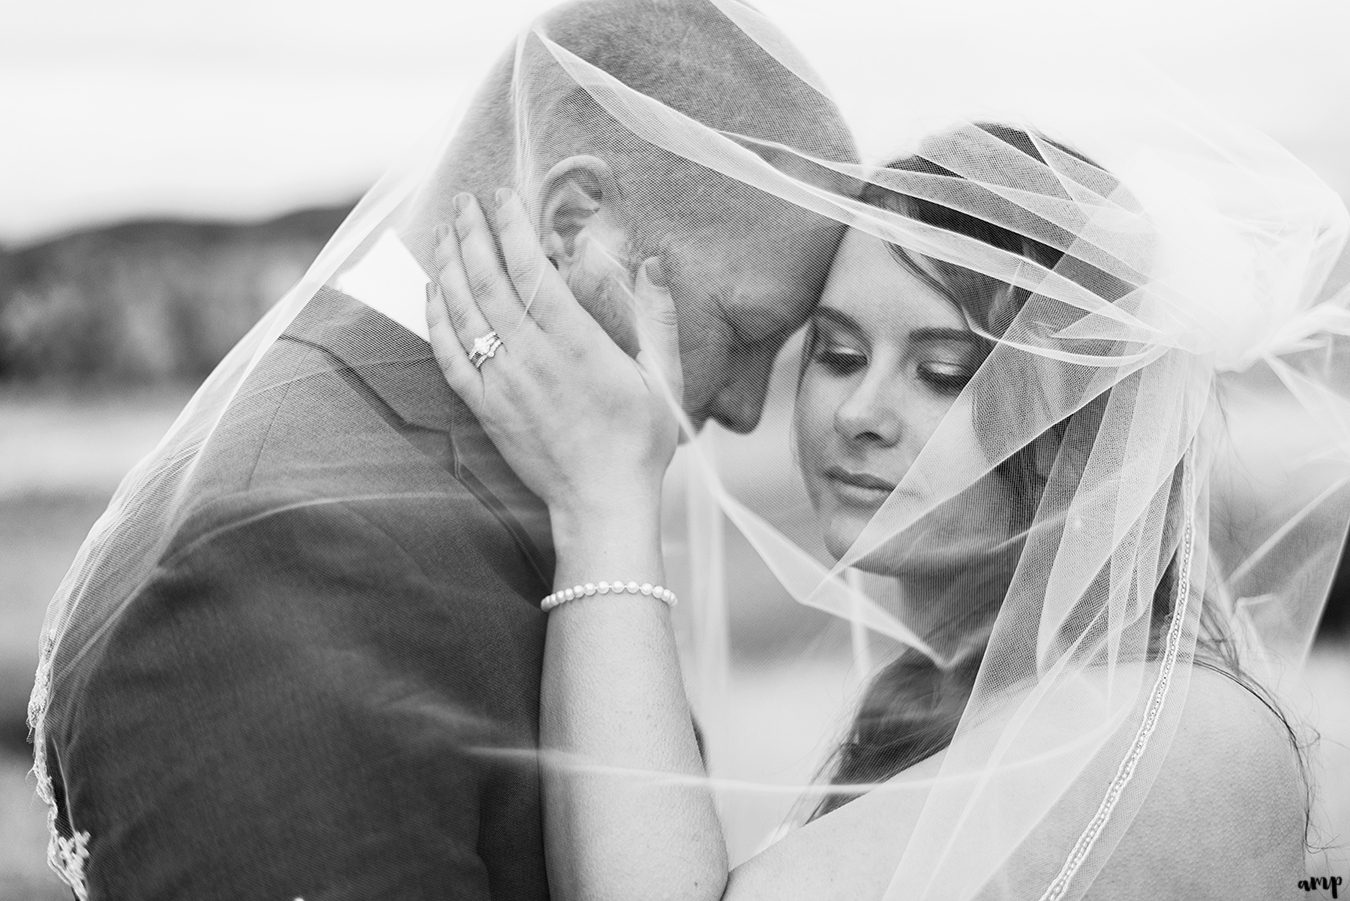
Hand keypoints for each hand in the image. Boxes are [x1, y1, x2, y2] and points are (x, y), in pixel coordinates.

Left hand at [426, 189, 681, 521]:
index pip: (533, 269)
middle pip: (489, 280)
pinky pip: (449, 354)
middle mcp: (531, 357)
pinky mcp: (485, 407)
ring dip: (449, 264)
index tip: (503, 195)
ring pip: (463, 310)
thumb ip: (658, 318)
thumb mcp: (664, 377)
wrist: (602, 502)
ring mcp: (502, 382)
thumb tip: (653, 265)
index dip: (513, 227)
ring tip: (444, 229)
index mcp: (576, 343)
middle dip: (473, 233)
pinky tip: (432, 290)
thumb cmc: (640, 442)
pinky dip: (436, 318)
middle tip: (464, 199)